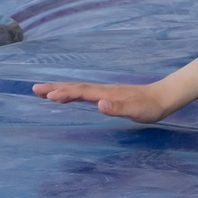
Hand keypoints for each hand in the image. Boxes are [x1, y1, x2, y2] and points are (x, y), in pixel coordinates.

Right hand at [32, 79, 179, 121]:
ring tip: (42, 92)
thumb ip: (118, 107)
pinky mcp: (106, 97)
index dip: (65, 93)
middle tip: (34, 89)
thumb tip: (99, 104)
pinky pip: (83, 94)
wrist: (162, 98)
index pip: (81, 92)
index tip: (48, 95)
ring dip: (60, 89)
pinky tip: (65, 97)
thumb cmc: (150, 107)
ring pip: (77, 89)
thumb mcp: (136, 110)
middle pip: (74, 87)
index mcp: (105, 93)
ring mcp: (103, 92)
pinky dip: (71, 94)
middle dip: (54, 88)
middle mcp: (102, 90)